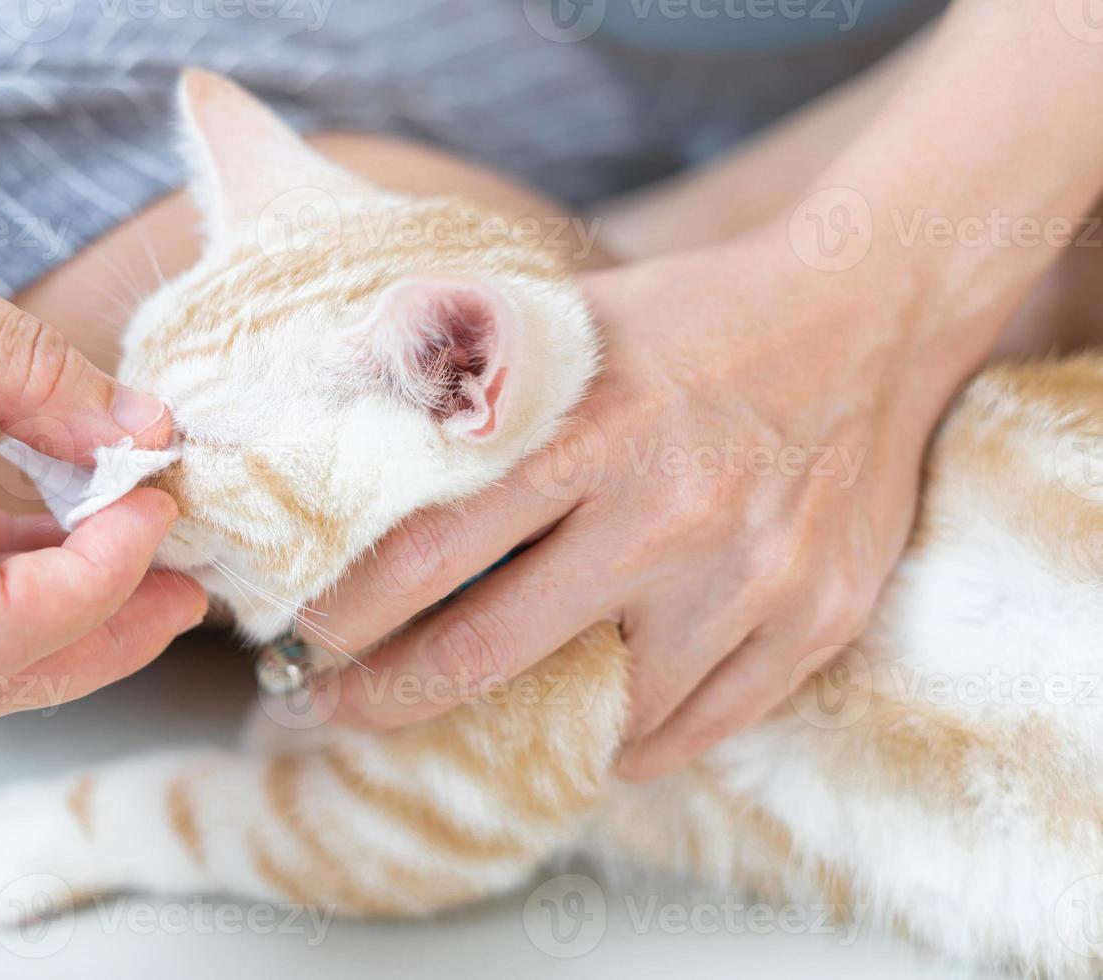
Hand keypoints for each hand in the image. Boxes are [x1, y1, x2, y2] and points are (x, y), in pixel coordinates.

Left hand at [313, 233, 975, 777]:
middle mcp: (668, 514)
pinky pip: (701, 727)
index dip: (346, 612)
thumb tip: (338, 389)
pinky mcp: (815, 619)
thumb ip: (466, 362)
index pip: (429, 550)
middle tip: (330, 708)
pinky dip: (632, 745)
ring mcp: (749, 578)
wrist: (866, 315)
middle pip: (491, 650)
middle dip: (388, 695)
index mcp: (591, 428)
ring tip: (458, 720)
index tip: (299, 640)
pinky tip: (593, 734)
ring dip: (515, 729)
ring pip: (599, 710)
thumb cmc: (695, 317)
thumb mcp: (572, 316)